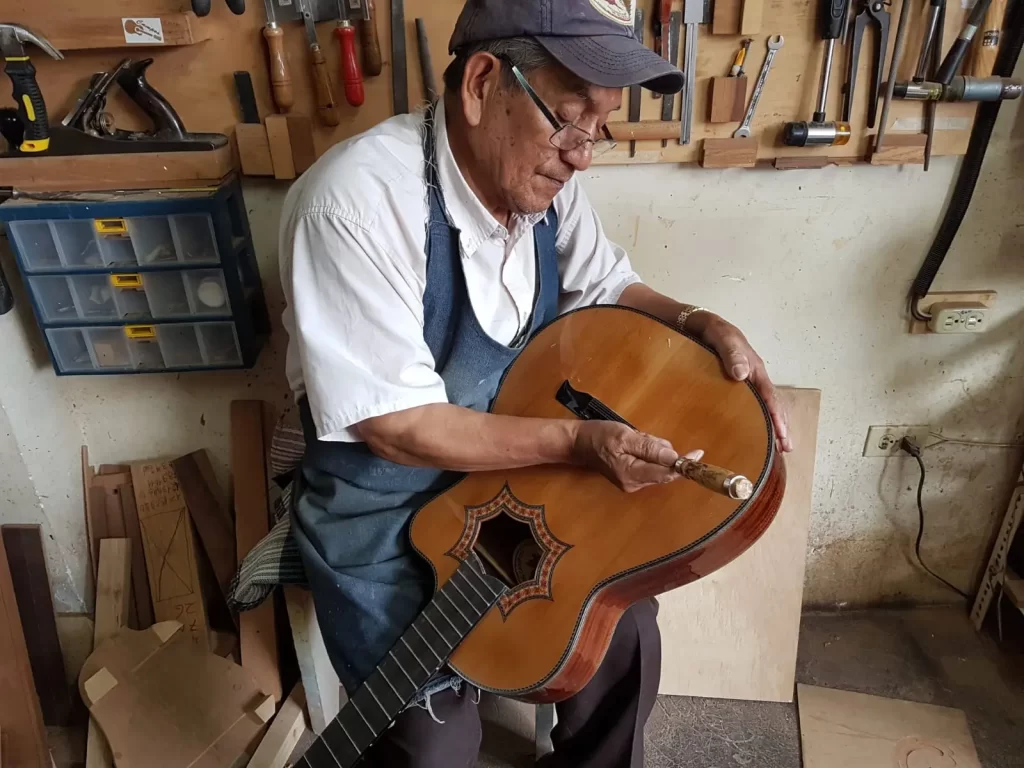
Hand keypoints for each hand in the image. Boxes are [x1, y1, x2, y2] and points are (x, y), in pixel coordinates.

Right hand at [571, 421, 703, 492]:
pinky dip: (648, 454)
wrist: (578, 443)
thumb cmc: (599, 436)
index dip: (684, 465)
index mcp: (632, 474)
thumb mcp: (625, 436)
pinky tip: (635, 444)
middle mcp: (634, 484)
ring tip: (634, 439)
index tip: (698, 454)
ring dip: (653, 451)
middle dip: (661, 451)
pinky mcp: (631, 478)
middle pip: (663, 470)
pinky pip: (650, 466)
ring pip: (657, 467)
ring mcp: (633, 483)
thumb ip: (649, 447)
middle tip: (643, 437)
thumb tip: (674, 457)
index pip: (666, 473)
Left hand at [694, 314, 792, 452]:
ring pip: (762, 408)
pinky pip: (747, 406)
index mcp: (755, 369)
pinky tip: (751, 432)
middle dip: (780, 427)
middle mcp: (753, 379)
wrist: (698, 325)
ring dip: (770, 426)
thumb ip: (731, 353)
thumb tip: (741, 374)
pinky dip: (754, 420)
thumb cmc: (714, 331)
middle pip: (772, 406)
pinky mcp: (732, 387)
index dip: (777, 417)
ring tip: (776, 448)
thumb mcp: (722, 337)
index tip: (782, 436)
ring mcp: (744, 384)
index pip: (770, 397)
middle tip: (786, 449)